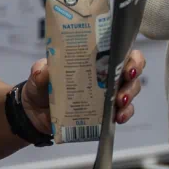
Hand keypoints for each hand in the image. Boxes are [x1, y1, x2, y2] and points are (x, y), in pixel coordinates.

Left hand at [22, 49, 147, 132]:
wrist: (35, 113)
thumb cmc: (42, 85)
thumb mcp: (39, 75)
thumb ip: (40, 71)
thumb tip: (44, 69)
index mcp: (95, 59)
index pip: (121, 51)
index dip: (131, 56)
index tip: (128, 64)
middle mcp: (106, 74)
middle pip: (132, 70)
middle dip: (133, 77)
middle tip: (125, 83)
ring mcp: (108, 93)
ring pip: (131, 90)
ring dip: (129, 95)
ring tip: (119, 102)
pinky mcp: (106, 112)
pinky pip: (123, 112)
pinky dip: (124, 114)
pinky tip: (118, 118)